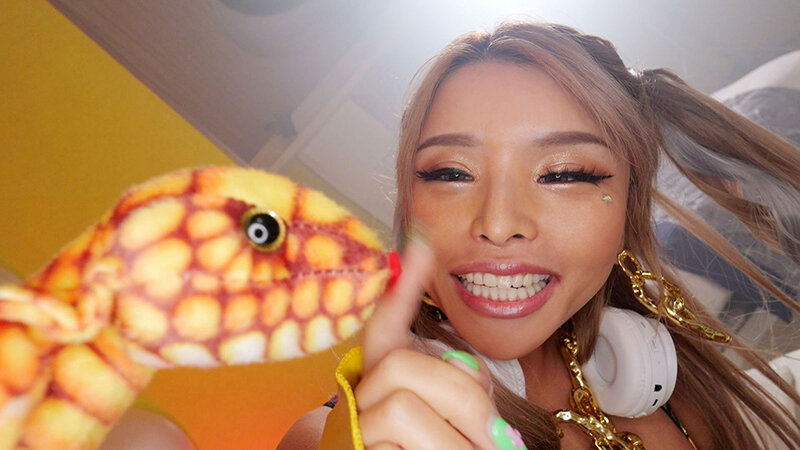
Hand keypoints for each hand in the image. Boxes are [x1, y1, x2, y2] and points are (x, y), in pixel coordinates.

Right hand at [356, 238, 524, 449]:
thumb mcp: (456, 433)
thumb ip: (462, 406)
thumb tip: (490, 409)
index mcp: (387, 386)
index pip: (386, 328)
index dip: (401, 290)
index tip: (423, 248)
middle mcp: (358, 401)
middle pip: (402, 365)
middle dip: (462, 400)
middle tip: (495, 445)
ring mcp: (349, 429)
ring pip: (402, 404)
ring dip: (454, 441)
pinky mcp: (350, 449)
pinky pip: (392, 443)